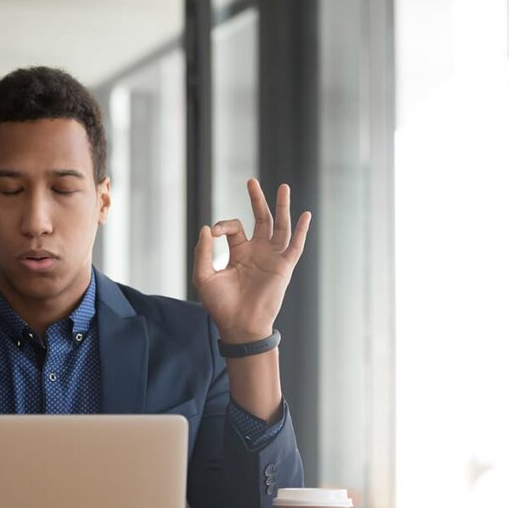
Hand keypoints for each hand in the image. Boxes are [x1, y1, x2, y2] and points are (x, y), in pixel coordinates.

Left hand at [193, 178, 310, 342]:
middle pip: (260, 219)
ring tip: (283, 187)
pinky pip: (295, 245)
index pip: (233, 228)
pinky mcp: (284, 267)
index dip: (223, 225)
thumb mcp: (204, 276)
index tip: (214, 233)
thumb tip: (207, 228)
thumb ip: (204, 252)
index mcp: (238, 253)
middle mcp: (257, 252)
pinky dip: (301, 230)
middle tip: (251, 181)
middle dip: (257, 200)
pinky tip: (305, 215)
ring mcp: (272, 258)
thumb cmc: (220, 305)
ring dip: (281, 207)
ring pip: (280, 226)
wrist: (239, 326)